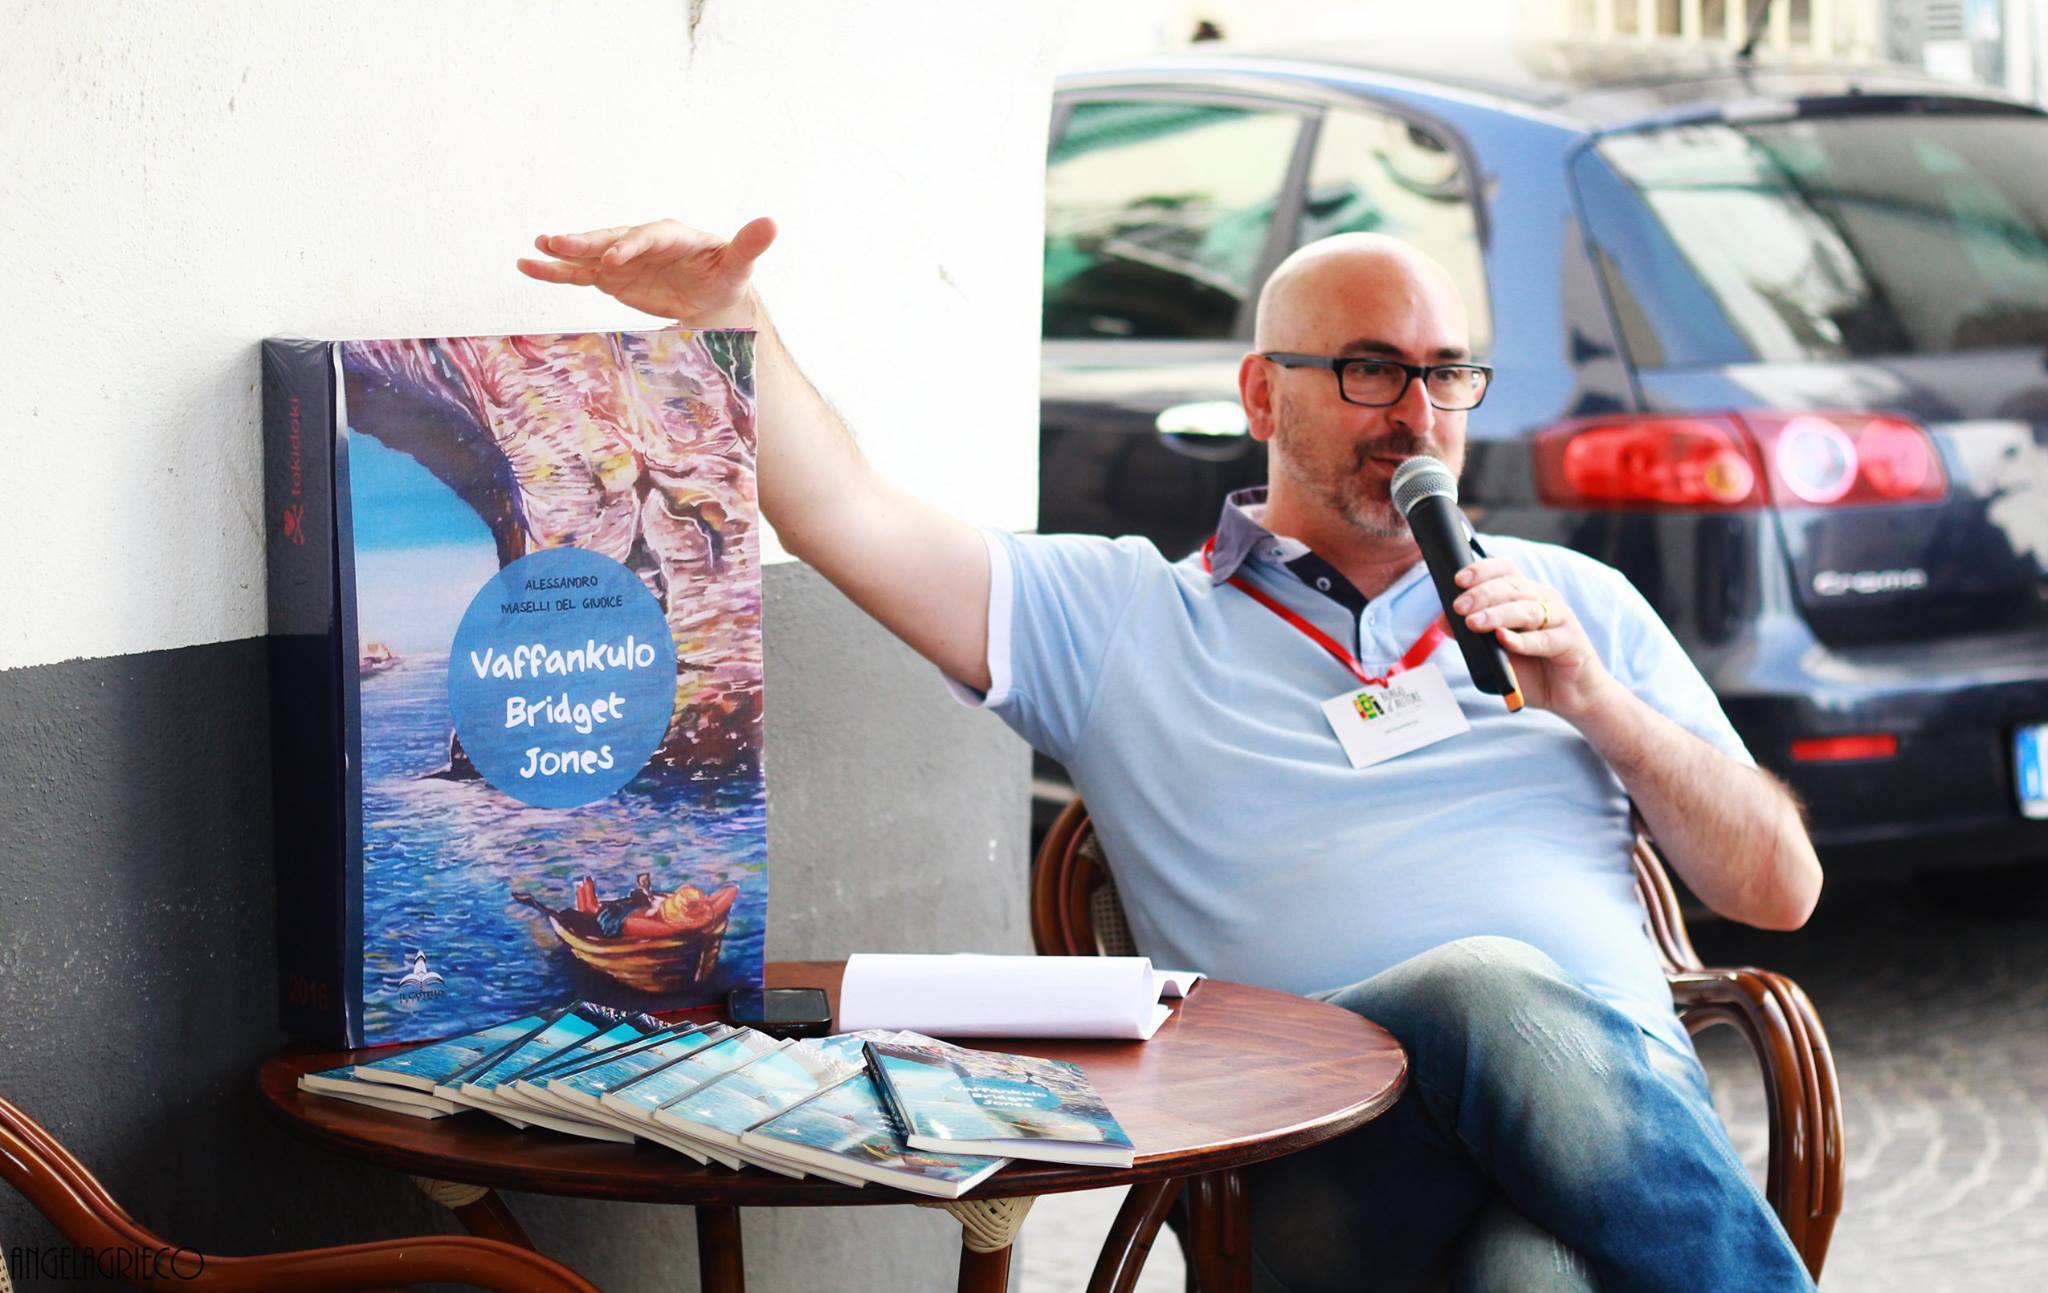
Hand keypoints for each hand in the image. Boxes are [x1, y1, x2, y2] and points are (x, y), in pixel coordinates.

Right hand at [516, 217, 776, 326]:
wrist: (710, 294)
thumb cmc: (725, 274)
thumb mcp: (739, 264)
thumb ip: (749, 245)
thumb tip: (772, 223)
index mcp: (670, 234)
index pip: (647, 237)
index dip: (631, 246)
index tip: (616, 261)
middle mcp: (641, 242)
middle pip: (610, 239)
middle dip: (585, 242)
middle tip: (556, 242)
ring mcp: (622, 259)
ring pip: (588, 255)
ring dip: (562, 253)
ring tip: (532, 252)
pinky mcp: (610, 277)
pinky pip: (578, 273)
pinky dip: (554, 271)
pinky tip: (527, 266)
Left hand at [1451, 557, 1614, 720]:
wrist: (1570, 695)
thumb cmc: (1532, 667)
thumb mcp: (1495, 651)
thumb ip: (1471, 634)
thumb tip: (1443, 620)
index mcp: (1526, 594)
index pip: (1505, 570)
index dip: (1482, 570)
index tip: (1458, 580)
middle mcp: (1544, 600)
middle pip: (1512, 588)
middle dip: (1482, 595)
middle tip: (1459, 607)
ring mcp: (1560, 619)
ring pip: (1527, 610)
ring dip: (1497, 615)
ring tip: (1473, 623)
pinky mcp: (1571, 643)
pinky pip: (1544, 640)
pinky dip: (1523, 641)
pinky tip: (1504, 641)